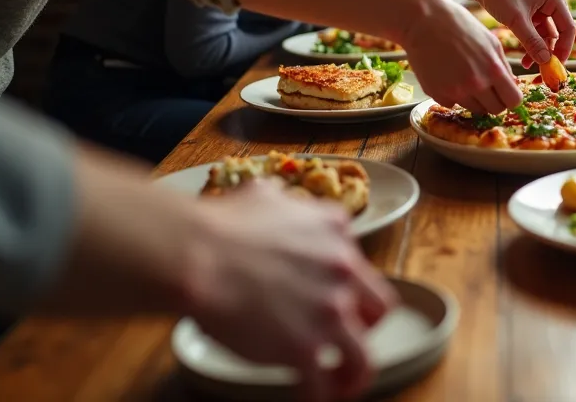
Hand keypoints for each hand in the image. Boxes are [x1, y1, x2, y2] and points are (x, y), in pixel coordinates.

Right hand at [191, 181, 398, 401]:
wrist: (197, 252)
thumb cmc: (220, 224)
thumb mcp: (263, 194)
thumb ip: (282, 201)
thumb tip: (273, 198)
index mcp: (335, 231)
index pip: (357, 262)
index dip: (346, 283)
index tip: (333, 294)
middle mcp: (342, 270)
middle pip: (378, 308)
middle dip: (366, 326)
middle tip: (348, 336)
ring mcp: (327, 310)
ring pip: (362, 355)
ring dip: (356, 374)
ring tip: (345, 384)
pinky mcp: (304, 346)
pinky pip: (321, 384)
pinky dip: (319, 396)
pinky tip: (312, 398)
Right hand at [402, 0, 524, 113]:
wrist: (422, 21)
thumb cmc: (459, 25)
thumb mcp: (490, 41)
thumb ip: (503, 66)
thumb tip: (511, 86)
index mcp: (493, 69)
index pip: (513, 101)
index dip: (511, 97)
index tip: (505, 92)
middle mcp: (475, 84)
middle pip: (495, 110)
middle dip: (494, 101)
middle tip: (487, 87)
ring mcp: (455, 92)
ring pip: (474, 109)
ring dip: (474, 98)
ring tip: (465, 76)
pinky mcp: (436, 94)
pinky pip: (452, 104)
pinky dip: (453, 95)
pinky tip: (448, 76)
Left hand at [464, 0, 575, 66]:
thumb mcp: (517, 21)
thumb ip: (532, 42)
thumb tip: (546, 61)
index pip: (568, 28)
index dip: (565, 48)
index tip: (557, 65)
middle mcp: (551, 1)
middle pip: (558, 32)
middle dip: (549, 51)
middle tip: (542, 69)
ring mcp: (541, 6)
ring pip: (545, 34)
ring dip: (538, 49)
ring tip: (526, 64)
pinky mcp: (530, 10)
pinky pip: (536, 31)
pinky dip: (531, 43)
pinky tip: (524, 56)